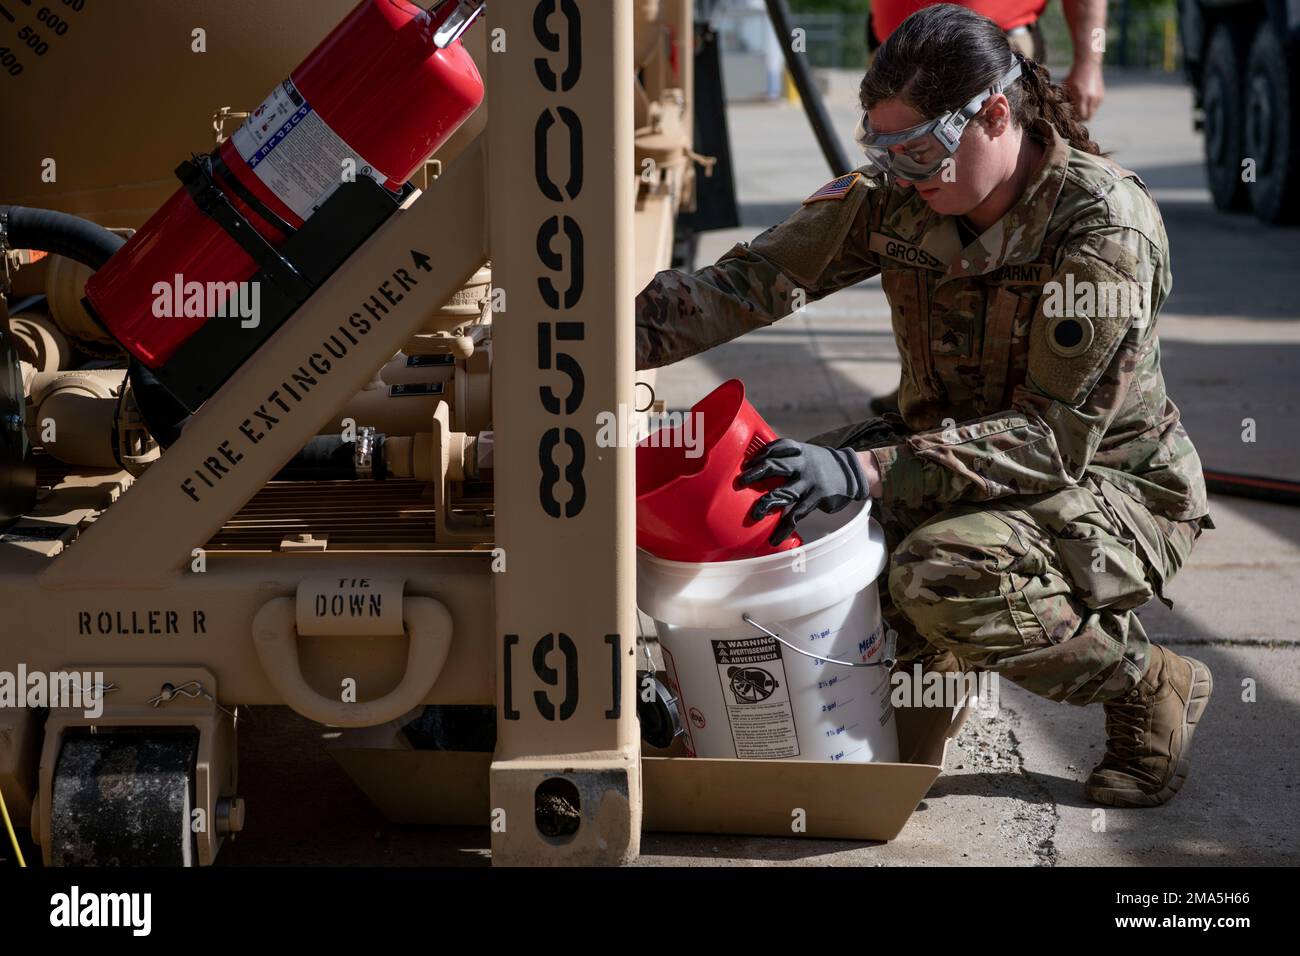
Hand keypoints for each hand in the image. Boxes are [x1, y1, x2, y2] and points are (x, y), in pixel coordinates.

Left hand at [738, 439, 870, 545]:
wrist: (853, 472)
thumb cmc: (823, 464)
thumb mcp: (807, 454)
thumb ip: (788, 459)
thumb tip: (762, 468)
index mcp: (798, 451)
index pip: (776, 447)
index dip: (760, 454)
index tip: (747, 463)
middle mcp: (802, 464)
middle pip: (774, 466)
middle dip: (755, 474)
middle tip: (740, 482)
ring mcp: (809, 482)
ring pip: (783, 492)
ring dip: (766, 503)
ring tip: (754, 514)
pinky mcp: (816, 497)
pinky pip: (797, 515)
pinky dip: (784, 528)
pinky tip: (775, 538)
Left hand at [1064, 61, 1103, 120]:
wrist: (1088, 63)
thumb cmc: (1074, 75)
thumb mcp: (1066, 87)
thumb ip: (1065, 99)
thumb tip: (1061, 111)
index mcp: (1081, 97)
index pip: (1080, 117)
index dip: (1075, 120)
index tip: (1070, 118)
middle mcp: (1092, 98)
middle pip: (1088, 118)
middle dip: (1081, 119)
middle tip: (1074, 116)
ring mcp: (1098, 97)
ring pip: (1092, 113)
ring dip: (1086, 113)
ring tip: (1079, 108)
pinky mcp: (1102, 95)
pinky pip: (1096, 107)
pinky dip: (1090, 107)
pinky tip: (1084, 102)